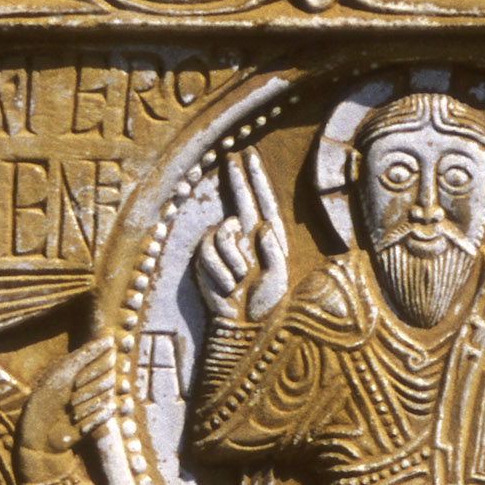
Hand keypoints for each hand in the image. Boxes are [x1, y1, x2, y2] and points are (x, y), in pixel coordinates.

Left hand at [24, 335, 110, 458]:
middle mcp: (90, 381)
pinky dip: (92, 418)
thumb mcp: (62, 374)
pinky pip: (106, 413)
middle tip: (70, 401)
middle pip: (109, 378)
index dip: (92, 371)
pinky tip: (78, 424)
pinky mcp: (98, 419)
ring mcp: (95, 400)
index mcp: (80, 367)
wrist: (39, 437)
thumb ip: (84, 355)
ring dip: (88, 405)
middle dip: (89, 391)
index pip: (104, 359)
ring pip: (107, 395)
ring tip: (71, 414)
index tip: (74, 383)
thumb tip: (109, 338)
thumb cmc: (44, 402)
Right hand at [191, 154, 290, 323]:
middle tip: (231, 159)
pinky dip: (218, 269)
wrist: (244, 325)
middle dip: (236, 180)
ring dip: (231, 259)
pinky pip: (209, 250)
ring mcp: (226, 247)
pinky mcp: (207, 259)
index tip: (250, 158)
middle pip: (241, 201)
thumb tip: (261, 224)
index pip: (263, 203)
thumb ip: (272, 250)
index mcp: (268, 239)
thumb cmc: (265, 302)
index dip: (256, 180)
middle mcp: (247, 238)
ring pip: (223, 232)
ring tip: (239, 280)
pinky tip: (226, 286)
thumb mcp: (277, 276)